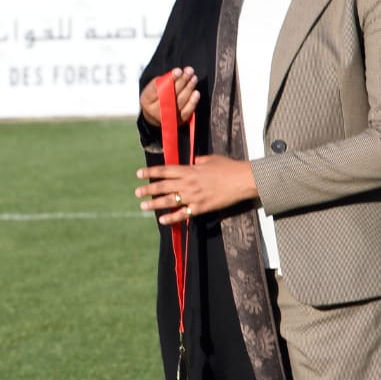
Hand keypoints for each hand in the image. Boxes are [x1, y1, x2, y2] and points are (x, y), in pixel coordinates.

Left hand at [134, 154, 257, 224]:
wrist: (243, 180)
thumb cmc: (229, 167)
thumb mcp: (211, 159)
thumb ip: (199, 161)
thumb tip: (193, 161)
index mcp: (189, 169)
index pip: (165, 171)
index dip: (150, 172)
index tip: (138, 174)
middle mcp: (188, 183)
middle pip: (163, 186)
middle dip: (148, 190)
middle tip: (137, 193)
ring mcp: (193, 196)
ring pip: (169, 201)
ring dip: (154, 204)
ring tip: (143, 206)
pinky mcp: (201, 207)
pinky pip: (183, 214)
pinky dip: (171, 217)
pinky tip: (162, 220)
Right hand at [139, 66, 198, 127]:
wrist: (155, 117)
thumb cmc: (155, 97)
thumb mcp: (153, 89)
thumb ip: (163, 81)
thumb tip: (179, 73)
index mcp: (146, 100)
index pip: (158, 88)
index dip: (169, 79)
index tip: (178, 70)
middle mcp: (155, 111)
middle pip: (170, 94)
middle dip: (181, 81)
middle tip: (189, 71)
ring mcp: (167, 118)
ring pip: (180, 101)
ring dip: (188, 88)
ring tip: (194, 78)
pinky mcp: (178, 122)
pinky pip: (187, 111)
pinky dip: (192, 102)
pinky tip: (196, 93)